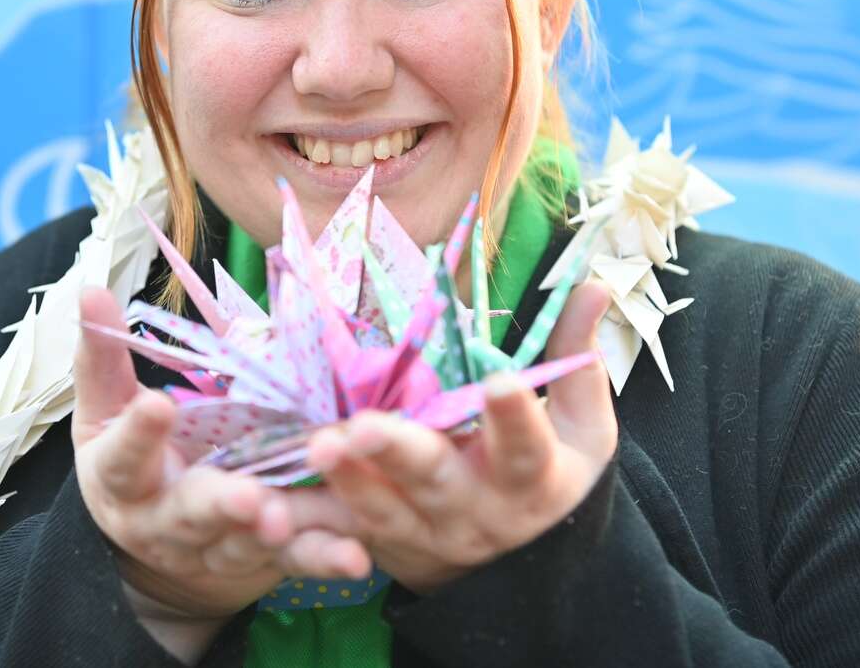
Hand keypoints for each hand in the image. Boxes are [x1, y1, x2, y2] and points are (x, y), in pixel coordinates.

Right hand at [72, 287, 367, 619]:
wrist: (157, 541)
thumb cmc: (134, 459)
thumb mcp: (107, 413)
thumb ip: (103, 359)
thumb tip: (90, 290)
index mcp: (124, 481)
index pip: (124, 458)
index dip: (139, 434)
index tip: (158, 404)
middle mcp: (166, 522)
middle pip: (190, 515)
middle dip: (220, 505)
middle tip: (248, 498)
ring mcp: (216, 547)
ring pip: (247, 542)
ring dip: (279, 534)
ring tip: (298, 520)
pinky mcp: (262, 560)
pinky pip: (294, 561)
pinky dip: (324, 557)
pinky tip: (353, 555)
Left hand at [305, 281, 616, 593]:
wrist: (521, 574)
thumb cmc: (550, 476)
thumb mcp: (579, 428)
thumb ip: (576, 360)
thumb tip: (595, 284)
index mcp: (529, 478)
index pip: (526, 447)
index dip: (516, 416)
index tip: (503, 382)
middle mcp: (475, 509)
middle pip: (437, 481)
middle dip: (399, 454)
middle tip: (362, 426)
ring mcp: (425, 533)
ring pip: (382, 509)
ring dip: (347, 480)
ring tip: (316, 445)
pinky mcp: (382, 544)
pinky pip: (337, 535)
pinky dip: (302, 521)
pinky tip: (264, 500)